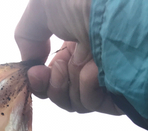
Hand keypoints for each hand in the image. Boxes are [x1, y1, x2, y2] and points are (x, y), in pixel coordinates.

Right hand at [15, 0, 121, 114]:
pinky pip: (93, 103)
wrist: (114, 5)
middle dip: (54, 86)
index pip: (53, 76)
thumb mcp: (41, 7)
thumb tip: (30, 66)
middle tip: (57, 68)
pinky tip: (96, 68)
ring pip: (75, 102)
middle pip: (62, 94)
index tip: (35, 73)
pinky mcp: (121, 92)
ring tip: (82, 60)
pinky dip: (88, 86)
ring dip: (71, 83)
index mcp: (76, 40)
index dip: (40, 81)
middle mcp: (92, 59)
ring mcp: (107, 77)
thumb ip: (26, 37)